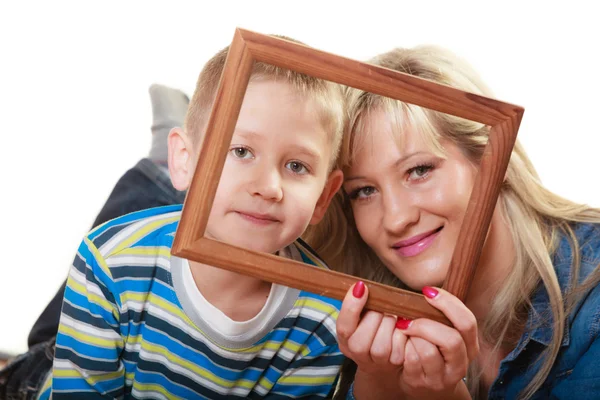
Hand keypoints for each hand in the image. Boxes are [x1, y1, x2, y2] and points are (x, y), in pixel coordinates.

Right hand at [336, 281, 406, 397]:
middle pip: (363, 335)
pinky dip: (402, 335)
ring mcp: (375, 361)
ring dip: (390, 325)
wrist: (385, 357)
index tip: (361, 286)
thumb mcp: (360, 317)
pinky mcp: (394, 363)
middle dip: (376, 315)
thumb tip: (361, 286)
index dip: (351, 306)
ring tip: (393, 318)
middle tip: (382, 308)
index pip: (343, 326)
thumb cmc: (372, 328)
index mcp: (345, 338)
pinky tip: (401, 329)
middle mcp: (356, 352)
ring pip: (382, 344)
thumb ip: (359, 305)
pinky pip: (399, 348)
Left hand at [394, 286, 477, 398]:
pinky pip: (411, 361)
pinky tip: (400, 344)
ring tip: (404, 331)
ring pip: (428, 352)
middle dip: (426, 324)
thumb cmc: (431, 349)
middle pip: (451, 340)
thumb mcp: (442, 333)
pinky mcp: (421, 383)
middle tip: (407, 317)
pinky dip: (402, 348)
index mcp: (469, 346)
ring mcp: (441, 377)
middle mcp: (460, 364)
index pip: (467, 322)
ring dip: (412, 337)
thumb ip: (441, 316)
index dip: (448, 303)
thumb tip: (428, 291)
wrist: (422, 384)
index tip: (428, 292)